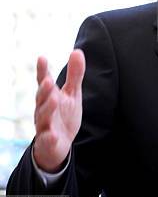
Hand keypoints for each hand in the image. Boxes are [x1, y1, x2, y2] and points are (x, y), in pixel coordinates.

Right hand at [33, 49, 85, 172]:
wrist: (58, 145)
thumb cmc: (63, 115)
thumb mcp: (72, 93)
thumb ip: (74, 74)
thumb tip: (77, 51)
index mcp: (49, 96)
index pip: (44, 81)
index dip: (42, 70)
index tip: (41, 58)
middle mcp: (43, 109)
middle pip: (41, 99)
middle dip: (44, 90)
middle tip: (48, 81)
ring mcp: (44, 126)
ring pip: (43, 117)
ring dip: (47, 109)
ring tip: (54, 99)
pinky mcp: (48, 142)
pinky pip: (47, 140)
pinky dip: (49, 137)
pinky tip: (53, 134)